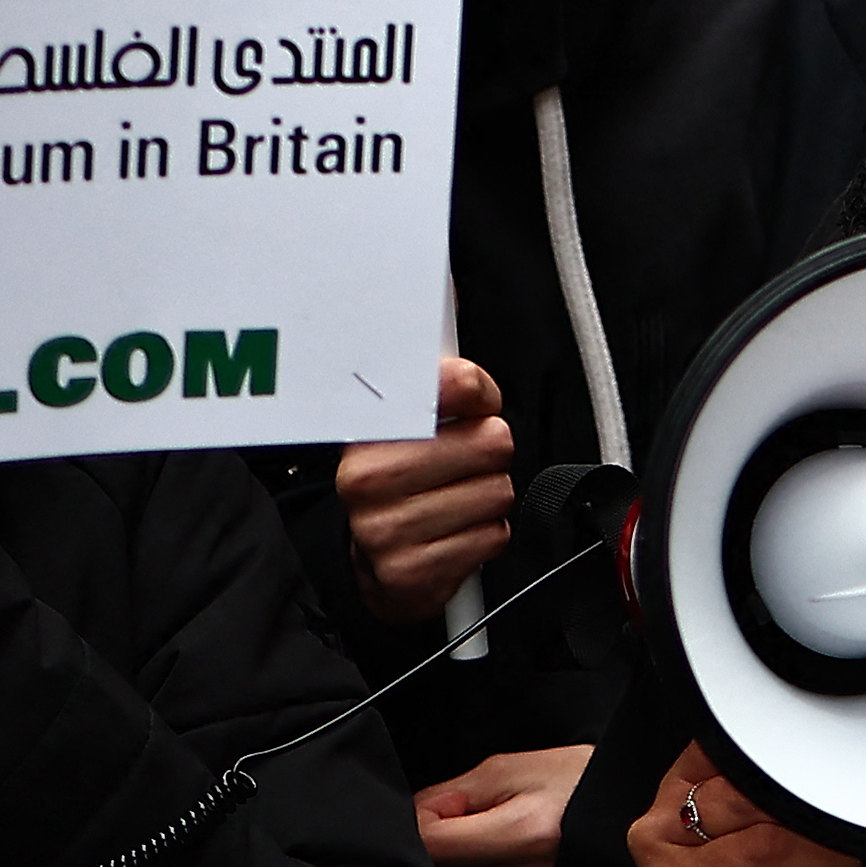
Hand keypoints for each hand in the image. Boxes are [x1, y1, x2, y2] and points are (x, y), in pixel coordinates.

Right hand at [337, 358, 515, 623]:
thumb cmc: (402, 483)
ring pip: (497, 492)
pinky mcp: (412, 572)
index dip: (478, 392)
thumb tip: (452, 294)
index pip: (453, 383)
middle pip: (492, 442)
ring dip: (488, 497)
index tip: (476, 400)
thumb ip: (440, 371)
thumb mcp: (413, 422)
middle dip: (490, 453)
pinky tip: (456, 531)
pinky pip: (492, 536)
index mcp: (368, 429)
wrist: (373, 563)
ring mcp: (386, 528)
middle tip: (465, 462)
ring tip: (457, 499)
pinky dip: (486, 535)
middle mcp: (368, 478)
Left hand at [418, 744, 591, 866]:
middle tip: (474, 828)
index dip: (420, 825)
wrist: (665, 836)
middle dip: (444, 854)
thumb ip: (463, 790)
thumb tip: (419, 814)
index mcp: (524, 834)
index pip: (430, 845)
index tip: (435, 813)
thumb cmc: (597, 792)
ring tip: (504, 852)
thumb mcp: (528, 767)